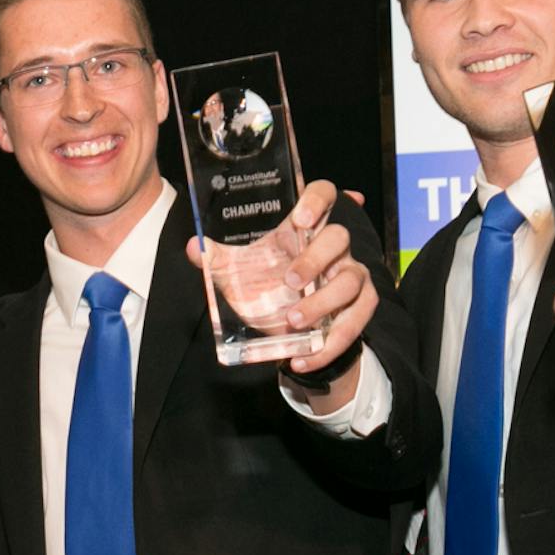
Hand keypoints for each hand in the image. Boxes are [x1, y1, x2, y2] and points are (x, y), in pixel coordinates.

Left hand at [186, 179, 375, 394]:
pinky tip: (302, 359)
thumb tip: (194, 247)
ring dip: (322, 303)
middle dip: (315, 259)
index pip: (323, 194)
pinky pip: (356, 321)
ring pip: (351, 280)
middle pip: (339, 237)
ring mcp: (349, 275)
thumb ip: (217, 259)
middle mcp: (332, 248)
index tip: (300, 219)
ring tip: (292, 321)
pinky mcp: (359, 306)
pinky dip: (330, 344)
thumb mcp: (237, 273)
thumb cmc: (265, 287)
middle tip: (289, 282)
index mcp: (303, 229)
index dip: (317, 200)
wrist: (283, 329)